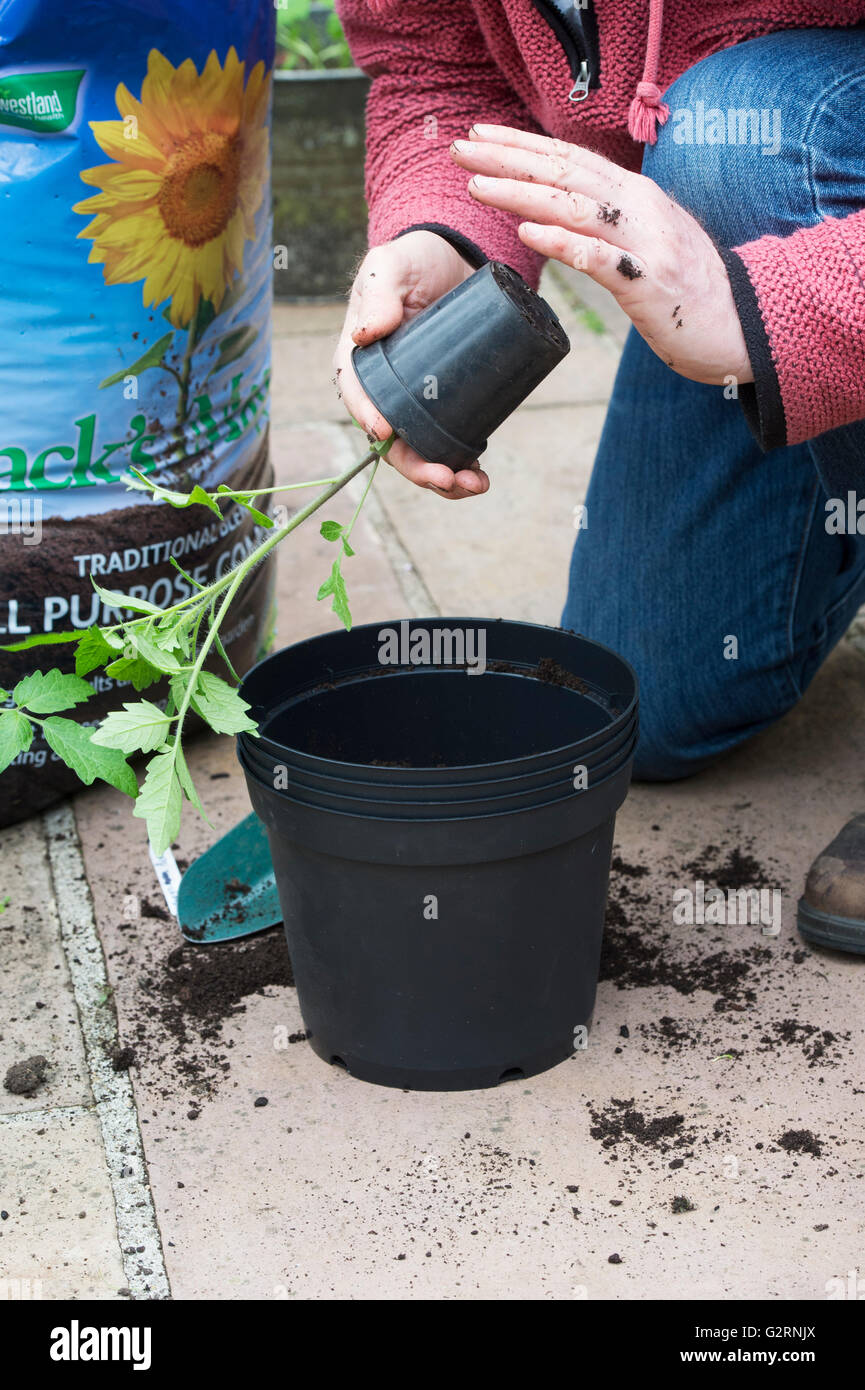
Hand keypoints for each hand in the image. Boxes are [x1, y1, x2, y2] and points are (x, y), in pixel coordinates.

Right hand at [334, 230, 489, 499]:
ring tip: (474, 484)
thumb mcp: (392, 265)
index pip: (356, 396)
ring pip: (422, 453)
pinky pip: (450, 446)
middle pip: (391, 442)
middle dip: (416, 466)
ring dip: (445, 479)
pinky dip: (464, 467)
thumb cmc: (414, 261)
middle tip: (445, 476)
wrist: (457, 261)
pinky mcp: (448, 406)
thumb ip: (380, 289)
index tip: (385, 431)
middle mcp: (385, 392)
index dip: (367, 418)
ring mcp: (418, 404)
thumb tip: (366, 332)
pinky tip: (480, 479)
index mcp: (360, 363)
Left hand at [450, 125, 752, 386]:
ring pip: (574, 208)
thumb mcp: (649, 243)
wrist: (745, 325)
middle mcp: (639, 210)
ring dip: (523, 193)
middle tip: (460, 149)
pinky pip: (599, 259)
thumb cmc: (691, 291)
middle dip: (508, 159)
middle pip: (564, 174)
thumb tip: (565, 212)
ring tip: (479, 186)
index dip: (523, 144)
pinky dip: (562, 242)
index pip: (571, 159)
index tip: (480, 135)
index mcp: (636, 197)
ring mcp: (645, 245)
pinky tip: (529, 232)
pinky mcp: (649, 284)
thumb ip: (613, 223)